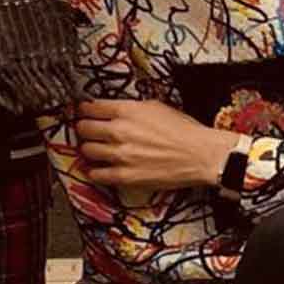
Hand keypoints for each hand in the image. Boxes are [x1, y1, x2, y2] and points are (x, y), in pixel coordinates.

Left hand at [68, 97, 242, 197]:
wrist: (200, 155)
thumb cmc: (185, 132)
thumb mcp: (157, 107)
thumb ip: (132, 108)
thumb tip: (117, 109)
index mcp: (127, 111)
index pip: (90, 107)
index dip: (84, 109)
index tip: (84, 112)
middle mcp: (119, 132)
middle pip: (83, 128)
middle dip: (84, 128)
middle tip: (87, 130)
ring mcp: (120, 155)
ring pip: (86, 150)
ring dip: (89, 149)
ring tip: (96, 149)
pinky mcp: (124, 176)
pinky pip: (96, 174)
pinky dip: (95, 171)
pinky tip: (100, 168)